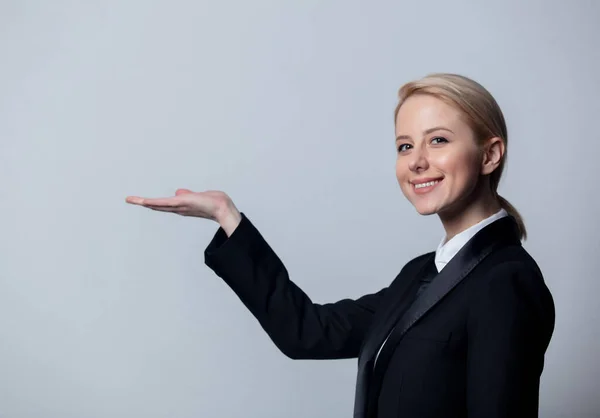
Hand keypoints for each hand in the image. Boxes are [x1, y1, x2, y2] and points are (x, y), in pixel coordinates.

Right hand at [125, 188, 239, 224]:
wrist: (221, 207)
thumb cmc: (213, 201)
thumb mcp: (198, 196)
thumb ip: (187, 195)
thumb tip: (178, 192)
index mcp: (181, 206)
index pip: (163, 205)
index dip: (152, 203)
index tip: (141, 201)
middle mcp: (178, 208)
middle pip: (156, 206)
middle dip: (142, 203)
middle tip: (129, 199)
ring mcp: (178, 206)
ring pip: (157, 204)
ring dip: (143, 202)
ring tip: (131, 199)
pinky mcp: (180, 203)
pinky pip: (164, 202)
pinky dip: (153, 202)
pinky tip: (144, 201)